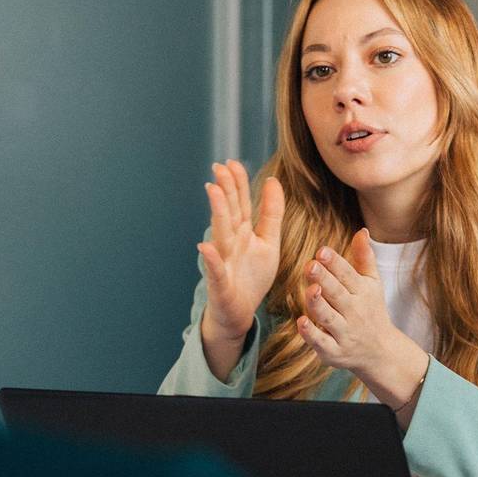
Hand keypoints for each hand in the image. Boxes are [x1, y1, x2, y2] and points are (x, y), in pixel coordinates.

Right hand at [198, 160, 283, 343]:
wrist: (239, 313)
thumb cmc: (251, 277)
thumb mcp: (268, 242)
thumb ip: (271, 213)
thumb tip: (273, 180)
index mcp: (242, 233)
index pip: (240, 204)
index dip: (237, 184)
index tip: (233, 163)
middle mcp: (230, 243)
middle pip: (228, 213)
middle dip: (225, 190)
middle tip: (219, 167)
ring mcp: (223, 262)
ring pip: (220, 234)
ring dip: (217, 213)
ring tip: (213, 191)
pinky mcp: (221, 284)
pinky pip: (216, 270)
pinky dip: (211, 259)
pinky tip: (204, 246)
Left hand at [296, 228, 427, 408]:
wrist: (380, 351)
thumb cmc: (371, 310)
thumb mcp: (372, 283)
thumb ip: (364, 257)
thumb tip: (362, 230)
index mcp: (362, 292)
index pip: (348, 275)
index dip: (335, 263)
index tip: (322, 251)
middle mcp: (354, 312)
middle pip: (337, 294)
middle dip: (325, 279)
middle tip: (311, 265)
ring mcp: (344, 333)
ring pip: (329, 317)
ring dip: (318, 304)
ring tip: (309, 289)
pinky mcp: (334, 352)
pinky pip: (322, 343)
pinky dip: (311, 334)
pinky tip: (301, 322)